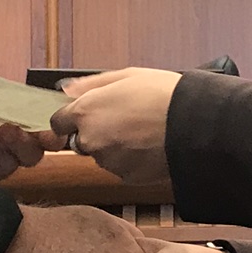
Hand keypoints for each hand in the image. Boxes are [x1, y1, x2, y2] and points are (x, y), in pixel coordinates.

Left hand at [0, 78, 46, 180]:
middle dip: (23, 141)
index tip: (45, 124)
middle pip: (31, 156)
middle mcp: (8, 151)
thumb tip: (32, 101)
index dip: (50, 132)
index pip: (44, 135)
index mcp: (17, 127)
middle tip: (6, 126)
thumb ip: (6, 97)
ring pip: (5, 165)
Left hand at [49, 68, 181, 181]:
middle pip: (80, 141)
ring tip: (141, 132)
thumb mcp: (127, 76)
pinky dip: (130, 160)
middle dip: (95, 133)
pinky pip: (120, 168)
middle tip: (123, 120)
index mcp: (86, 111)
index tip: (88, 114)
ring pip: (102, 155)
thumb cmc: (162, 95)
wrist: (194, 125)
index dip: (72, 119)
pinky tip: (148, 146)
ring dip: (113, 146)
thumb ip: (91, 84)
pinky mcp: (125, 176)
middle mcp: (90, 139)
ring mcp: (107, 161)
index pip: (58, 123)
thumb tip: (68, 90)